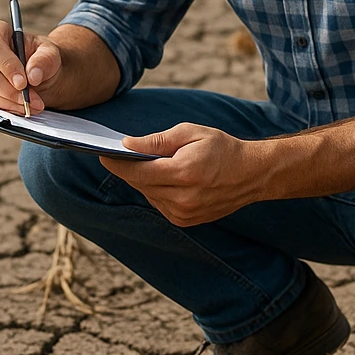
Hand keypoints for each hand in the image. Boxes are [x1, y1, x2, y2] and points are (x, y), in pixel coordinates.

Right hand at [0, 19, 62, 113]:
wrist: (35, 73)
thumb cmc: (40, 58)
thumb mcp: (50, 54)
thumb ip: (44, 60)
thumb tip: (33, 75)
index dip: (7, 66)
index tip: (23, 83)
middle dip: (9, 91)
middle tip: (29, 101)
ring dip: (7, 102)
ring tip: (29, 106)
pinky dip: (1, 108)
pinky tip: (18, 108)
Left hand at [98, 123, 268, 226]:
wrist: (252, 174)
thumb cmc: (221, 148)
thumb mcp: (190, 133)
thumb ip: (156, 141)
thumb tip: (127, 145)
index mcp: (184, 173)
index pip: (138, 171)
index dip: (117, 163)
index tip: (103, 153)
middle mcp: (183, 198)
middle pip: (140, 183)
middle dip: (128, 169)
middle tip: (120, 154)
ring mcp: (184, 213)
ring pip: (148, 195)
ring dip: (144, 180)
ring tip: (150, 164)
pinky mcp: (186, 221)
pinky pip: (159, 204)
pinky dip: (156, 191)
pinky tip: (165, 178)